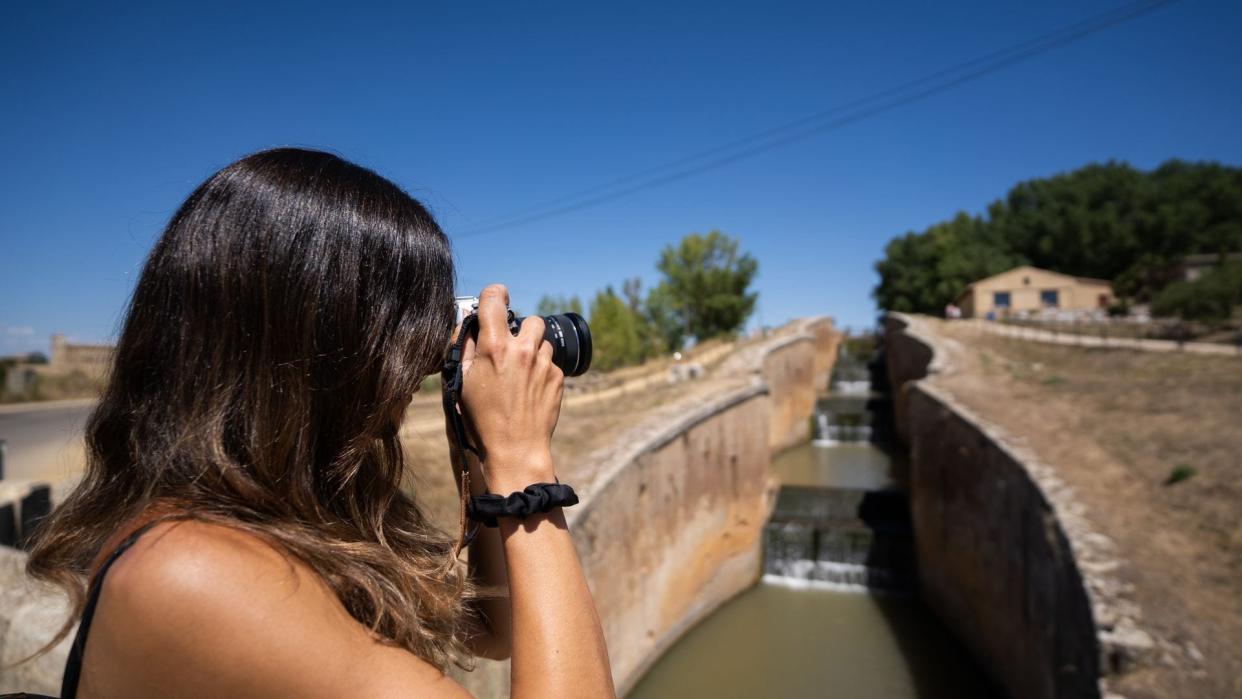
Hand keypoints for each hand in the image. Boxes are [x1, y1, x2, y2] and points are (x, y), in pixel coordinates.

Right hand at [458, 284, 562, 491]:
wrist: (516, 449)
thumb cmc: (482, 419)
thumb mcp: (461, 382)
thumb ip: (464, 347)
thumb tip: (467, 325)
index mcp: (495, 347)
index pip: (495, 298)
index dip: (494, 295)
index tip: (495, 299)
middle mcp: (523, 350)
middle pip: (529, 319)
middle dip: (520, 330)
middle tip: (509, 350)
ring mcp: (544, 363)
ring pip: (542, 342)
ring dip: (532, 351)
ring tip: (519, 375)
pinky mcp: (558, 377)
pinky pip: (551, 363)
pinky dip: (541, 370)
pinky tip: (529, 390)